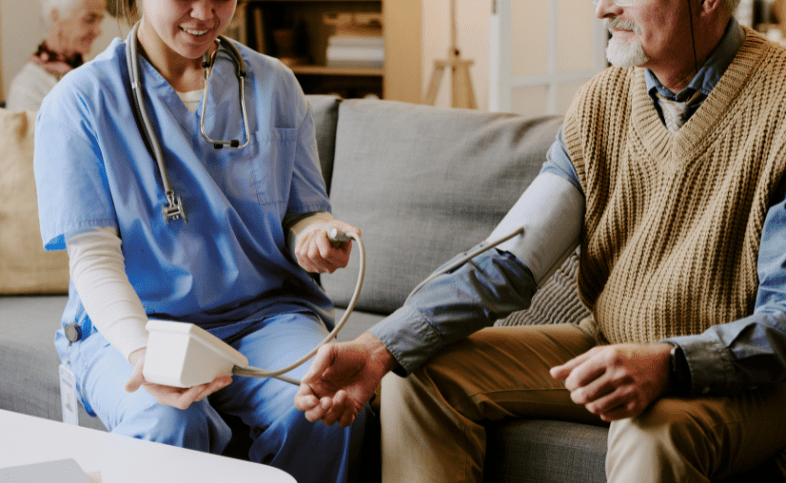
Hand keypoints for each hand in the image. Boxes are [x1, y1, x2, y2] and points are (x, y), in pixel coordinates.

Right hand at [124, 348, 231, 409]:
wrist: (150, 358)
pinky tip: (223, 374)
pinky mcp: (192, 381)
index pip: (182, 402)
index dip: (192, 395)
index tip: (199, 385)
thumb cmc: (145, 366)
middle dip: (209, 389)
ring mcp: (186, 388)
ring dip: (215, 385)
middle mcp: (178, 394)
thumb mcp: (139, 372)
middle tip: (219, 380)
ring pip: (203, 391)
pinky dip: (214, 379)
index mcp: (166, 397)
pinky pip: (205, 382)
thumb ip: (135, 380)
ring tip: (225, 378)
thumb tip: (128, 387)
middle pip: (197, 396)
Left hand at [294, 220, 359, 273]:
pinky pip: (298, 253)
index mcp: (342, 261)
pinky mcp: (307, 267)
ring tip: (315, 235)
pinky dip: (302, 242)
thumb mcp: (343, 229)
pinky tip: (310, 240)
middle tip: (318, 231)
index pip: (326, 253)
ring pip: (305, 253)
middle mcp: (330, 268)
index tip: (323, 231)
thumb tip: (357, 233)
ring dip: (308, 239)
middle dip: (314, 239)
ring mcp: (317, 269)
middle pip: (313, 254)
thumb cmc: (335, 233)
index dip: (321, 239)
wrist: (325, 237)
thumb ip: (350, 231)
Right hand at [294, 332, 396, 426]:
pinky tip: (351, 399)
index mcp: (314, 385)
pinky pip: (344, 422)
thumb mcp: (330, 351)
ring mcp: (337, 404)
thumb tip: (306, 380)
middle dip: (318, 412)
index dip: (304, 404)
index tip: (313, 400)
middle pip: (311, 416)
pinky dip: (346, 414)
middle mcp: (323, 396)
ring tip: (344, 393)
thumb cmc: (349, 352)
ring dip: (335, 411)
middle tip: (328, 400)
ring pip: (327, 420)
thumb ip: (317, 364)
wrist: (370, 356)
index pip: (300, 401)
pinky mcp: (351, 409)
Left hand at [549, 343, 671, 421]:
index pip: (577, 378)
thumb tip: (552, 373)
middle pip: (585, 395)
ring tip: (591, 399)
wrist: (662, 363)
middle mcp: (620, 374)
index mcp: (608, 358)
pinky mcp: (638, 405)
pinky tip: (605, 404)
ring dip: (588, 406)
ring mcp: (630, 391)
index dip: (570, 384)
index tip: (573, 383)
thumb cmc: (625, 356)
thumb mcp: (600, 353)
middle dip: (576, 397)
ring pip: (596, 408)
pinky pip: (610, 416)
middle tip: (579, 394)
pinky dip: (603, 413)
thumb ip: (576, 363)